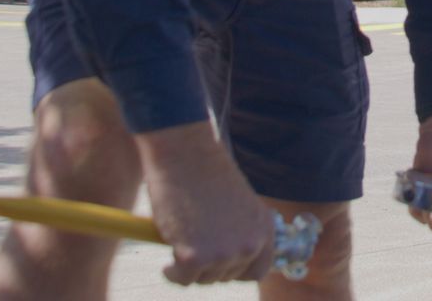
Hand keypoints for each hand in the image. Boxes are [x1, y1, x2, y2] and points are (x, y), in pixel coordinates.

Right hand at [136, 121, 275, 284]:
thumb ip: (238, 229)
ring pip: (204, 279)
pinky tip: (167, 262)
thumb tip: (227, 259)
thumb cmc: (205, 170)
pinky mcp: (194, 258)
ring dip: (190, 268)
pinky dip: (172, 273)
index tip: (220, 266)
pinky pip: (181, 280)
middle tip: (193, 248)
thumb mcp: (236, 202)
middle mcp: (250, 244)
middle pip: (227, 276)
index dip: (237, 270)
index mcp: (264, 227)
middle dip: (209, 266)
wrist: (185, 151)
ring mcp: (224, 253)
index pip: (258, 271)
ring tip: (181, 243)